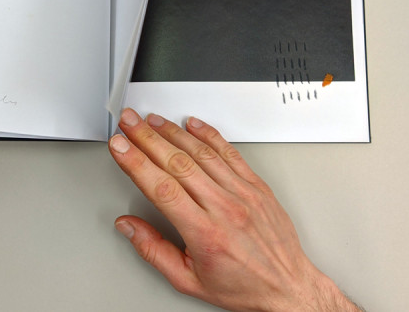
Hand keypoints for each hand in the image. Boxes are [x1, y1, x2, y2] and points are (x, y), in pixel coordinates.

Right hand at [109, 109, 360, 311]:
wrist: (288, 288)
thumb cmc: (242, 286)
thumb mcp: (188, 280)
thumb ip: (153, 251)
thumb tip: (128, 226)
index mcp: (205, 233)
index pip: (162, 188)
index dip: (136, 163)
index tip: (119, 147)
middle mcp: (225, 208)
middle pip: (177, 163)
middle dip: (147, 138)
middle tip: (128, 123)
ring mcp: (243, 194)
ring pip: (202, 153)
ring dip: (173, 132)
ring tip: (151, 120)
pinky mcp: (257, 186)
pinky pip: (230, 153)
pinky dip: (209, 135)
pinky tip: (193, 124)